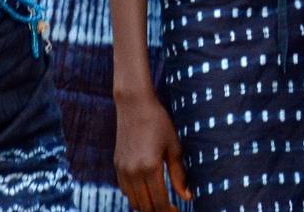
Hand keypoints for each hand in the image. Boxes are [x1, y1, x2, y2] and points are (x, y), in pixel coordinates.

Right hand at [113, 89, 190, 211]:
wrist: (134, 103)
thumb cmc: (158, 123)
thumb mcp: (174, 148)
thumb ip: (179, 175)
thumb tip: (187, 197)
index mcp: (150, 168)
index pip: (160, 203)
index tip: (178, 211)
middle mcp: (133, 171)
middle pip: (145, 206)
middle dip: (159, 211)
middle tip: (171, 209)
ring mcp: (122, 168)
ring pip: (133, 201)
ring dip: (146, 206)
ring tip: (160, 202)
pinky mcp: (117, 163)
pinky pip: (125, 189)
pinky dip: (136, 196)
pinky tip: (147, 191)